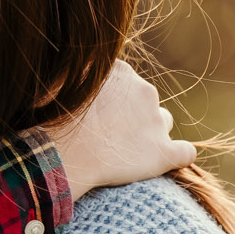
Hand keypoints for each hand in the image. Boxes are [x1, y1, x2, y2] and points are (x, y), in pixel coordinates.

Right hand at [51, 61, 194, 199]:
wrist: (61, 152)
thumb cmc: (50, 119)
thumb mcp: (57, 81)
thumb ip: (72, 73)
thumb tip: (69, 71)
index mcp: (120, 72)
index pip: (124, 82)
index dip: (110, 100)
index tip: (94, 115)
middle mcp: (144, 91)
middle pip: (144, 101)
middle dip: (130, 116)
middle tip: (105, 135)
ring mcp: (156, 123)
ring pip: (162, 123)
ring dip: (149, 133)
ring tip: (126, 151)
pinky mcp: (163, 153)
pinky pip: (184, 153)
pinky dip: (177, 157)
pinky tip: (165, 163)